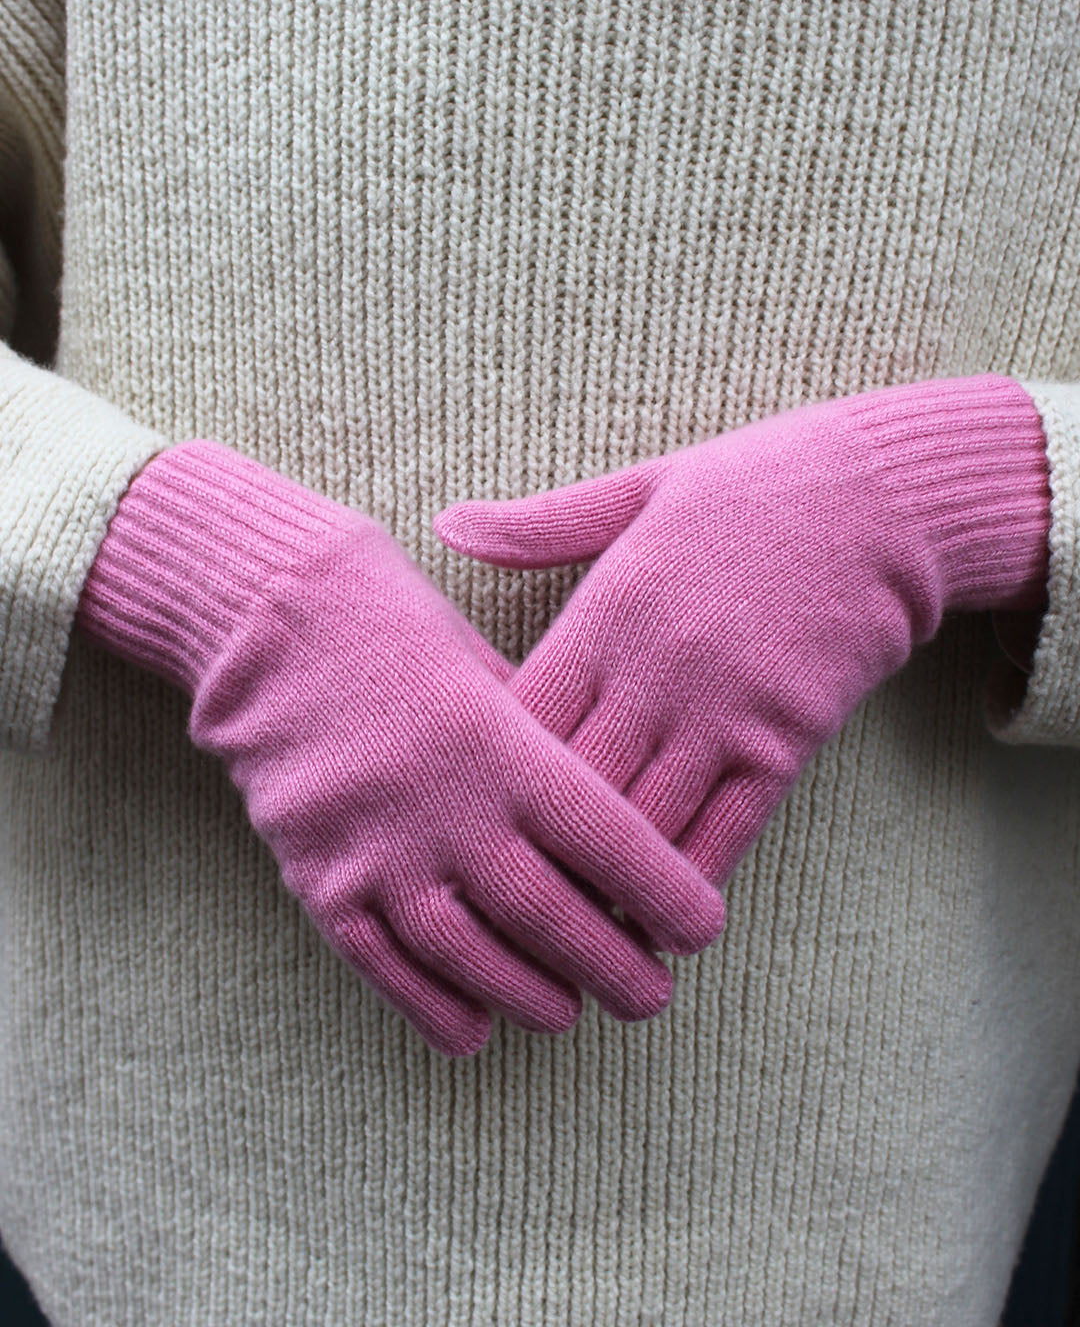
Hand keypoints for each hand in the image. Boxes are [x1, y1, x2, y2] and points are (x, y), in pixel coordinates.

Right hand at [77, 440, 725, 1055]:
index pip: (611, 843)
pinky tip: (475, 1029)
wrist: (276, 624)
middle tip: (652, 996)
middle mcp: (450, 807)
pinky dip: (435, 1009)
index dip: (668, 897)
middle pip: (554, 918)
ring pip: (475, 960)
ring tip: (569, 1012)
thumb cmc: (405, 635)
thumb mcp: (494, 676)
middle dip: (617, 970)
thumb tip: (613, 830)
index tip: (703, 930)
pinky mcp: (323, 881)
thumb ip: (546, 752)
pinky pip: (387, 969)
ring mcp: (381, 851)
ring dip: (535, 1000)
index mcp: (505, 746)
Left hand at [434, 375, 1050, 885]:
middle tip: (495, 901)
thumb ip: (541, 525)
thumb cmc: (750, 487)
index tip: (460, 810)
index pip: (523, 712)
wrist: (880, 495)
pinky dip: (686, 883)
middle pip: (572, 785)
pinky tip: (658, 922)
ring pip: (642, 825)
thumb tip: (446, 524)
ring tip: (563, 938)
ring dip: (602, 886)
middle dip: (532, 848)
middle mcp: (654, 669)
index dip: (487, 770)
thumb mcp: (637, 491)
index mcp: (608, 609)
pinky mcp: (785, 739)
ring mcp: (721, 710)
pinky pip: (725, 831)